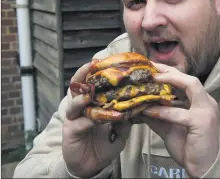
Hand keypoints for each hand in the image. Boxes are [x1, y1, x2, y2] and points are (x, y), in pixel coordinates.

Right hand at [62, 62, 131, 177]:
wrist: (91, 166)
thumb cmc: (105, 143)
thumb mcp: (121, 129)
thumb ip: (127, 116)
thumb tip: (141, 104)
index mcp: (91, 102)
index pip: (93, 82)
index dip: (99, 71)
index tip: (108, 60)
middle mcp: (81, 107)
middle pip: (79, 86)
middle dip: (84, 74)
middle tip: (93, 64)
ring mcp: (74, 118)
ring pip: (76, 102)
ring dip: (84, 96)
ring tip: (91, 91)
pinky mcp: (71, 131)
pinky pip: (81, 123)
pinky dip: (92, 119)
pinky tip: (100, 117)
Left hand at [142, 63, 219, 177]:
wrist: (204, 167)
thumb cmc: (189, 146)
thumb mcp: (169, 127)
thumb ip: (157, 115)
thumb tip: (139, 106)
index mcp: (200, 101)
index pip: (185, 80)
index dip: (169, 72)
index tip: (152, 67)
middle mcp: (206, 101)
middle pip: (188, 78)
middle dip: (169, 71)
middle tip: (150, 68)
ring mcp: (206, 110)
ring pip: (190, 85)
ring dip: (170, 80)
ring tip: (152, 79)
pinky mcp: (202, 121)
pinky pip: (180, 112)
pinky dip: (163, 110)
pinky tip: (149, 110)